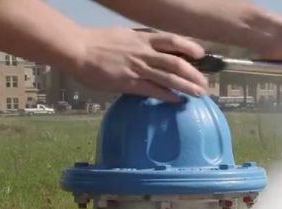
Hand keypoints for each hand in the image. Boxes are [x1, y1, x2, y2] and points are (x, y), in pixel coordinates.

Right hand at [70, 27, 207, 101]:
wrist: (77, 48)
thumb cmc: (97, 42)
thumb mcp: (123, 35)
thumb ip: (139, 41)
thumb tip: (151, 47)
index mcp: (142, 38)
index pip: (172, 40)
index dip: (189, 46)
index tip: (201, 54)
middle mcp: (144, 51)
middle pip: (176, 61)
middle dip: (193, 72)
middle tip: (204, 82)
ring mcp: (138, 67)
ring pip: (169, 76)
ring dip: (186, 86)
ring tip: (199, 93)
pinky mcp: (129, 82)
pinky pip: (153, 89)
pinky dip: (167, 95)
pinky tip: (177, 100)